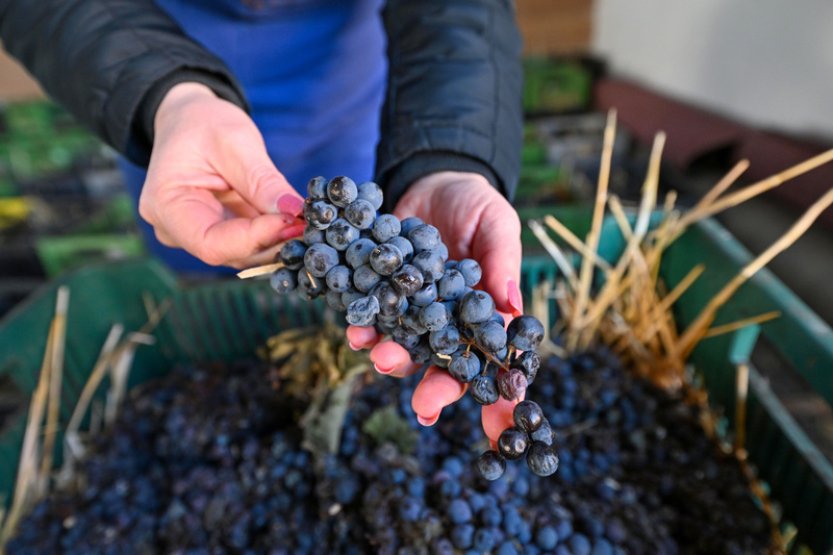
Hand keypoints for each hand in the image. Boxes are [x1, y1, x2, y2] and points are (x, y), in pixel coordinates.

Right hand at [138, 82, 305, 268]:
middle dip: (273, 242)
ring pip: (244, 253)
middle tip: (310, 223)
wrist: (188, 120)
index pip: (211, 244)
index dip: (255, 238)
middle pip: (230, 254)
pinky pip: (249, 243)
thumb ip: (262, 180)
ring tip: (307, 220)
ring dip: (279, 241)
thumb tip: (295, 212)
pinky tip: (296, 221)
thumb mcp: (234, 142)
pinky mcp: (219, 233)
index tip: (291, 220)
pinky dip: (275, 234)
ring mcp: (197, 234)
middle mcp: (176, 230)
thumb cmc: (202, 123)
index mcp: (166, 206)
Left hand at [347, 171, 523, 444]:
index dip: (490, 393)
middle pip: (444, 366)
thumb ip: (502, 262)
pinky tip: (354, 331)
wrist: (432, 180)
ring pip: (404, 349)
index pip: (490, 360)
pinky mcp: (382, 295)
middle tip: (423, 405)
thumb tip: (513, 304)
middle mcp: (448, 323)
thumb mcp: (497, 224)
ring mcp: (413, 312)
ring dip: (392, 359)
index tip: (493, 422)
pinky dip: (362, 329)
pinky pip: (372, 320)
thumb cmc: (476, 205)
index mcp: (484, 315)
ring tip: (379, 358)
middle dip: (433, 388)